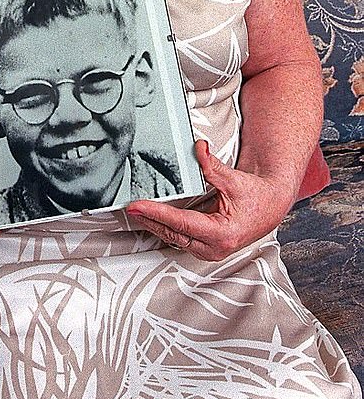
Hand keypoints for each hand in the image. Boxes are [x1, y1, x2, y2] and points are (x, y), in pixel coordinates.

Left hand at [126, 140, 293, 260]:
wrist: (270, 207)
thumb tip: (199, 147)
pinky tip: (152, 217)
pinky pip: (180, 238)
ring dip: (155, 225)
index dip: (156, 213)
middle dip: (149, 220)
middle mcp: (214, 248)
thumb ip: (213, 166)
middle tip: (128, 207)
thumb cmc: (256, 197)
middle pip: (173, 233)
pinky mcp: (206, 247)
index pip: (180, 223)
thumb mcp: (234, 180)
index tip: (136, 206)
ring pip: (174, 238)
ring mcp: (209, 251)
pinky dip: (165, 227)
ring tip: (135, 211)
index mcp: (222, 234)